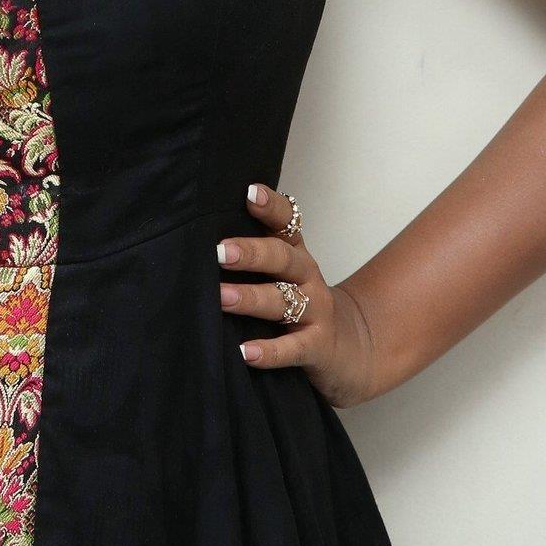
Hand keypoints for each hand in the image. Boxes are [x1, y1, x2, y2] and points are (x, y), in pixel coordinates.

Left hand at [217, 183, 380, 408]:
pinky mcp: (318, 347)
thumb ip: (253, 254)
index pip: (286, 222)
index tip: (249, 193)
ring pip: (282, 300)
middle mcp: (307, 276)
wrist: (349, 349)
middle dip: (251, 253)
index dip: (270, 207)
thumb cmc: (299, 303)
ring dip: (251, 298)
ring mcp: (316, 311)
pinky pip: (293, 348)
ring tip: (222, 297)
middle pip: (282, 258)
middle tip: (220, 252)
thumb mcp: (283, 274)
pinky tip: (245, 352)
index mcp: (295, 253)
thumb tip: (196, 238)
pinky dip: (270, 351)